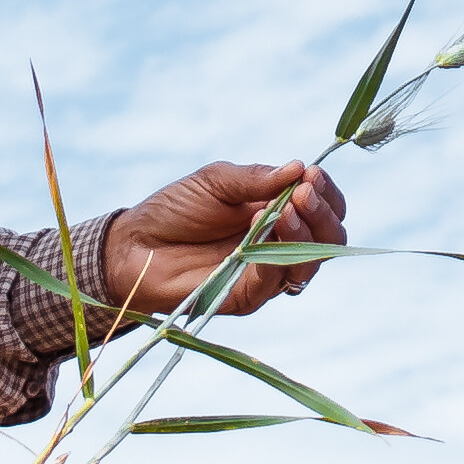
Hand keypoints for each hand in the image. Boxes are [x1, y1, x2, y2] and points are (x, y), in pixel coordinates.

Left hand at [100, 160, 350, 316]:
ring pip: (311, 263)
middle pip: (329, 237)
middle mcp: (280, 244)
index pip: (323, 207)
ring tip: (288, 209)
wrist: (134, 245)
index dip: (326, 192)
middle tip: (304, 192)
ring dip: (307, 233)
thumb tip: (299, 167)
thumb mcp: (216, 181)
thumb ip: (256, 178)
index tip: (312, 174)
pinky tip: (266, 227)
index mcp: (278, 212)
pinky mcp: (248, 295)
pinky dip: (277, 254)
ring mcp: (266, 272)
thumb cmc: (174, 209)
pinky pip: (275, 281)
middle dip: (323, 212)